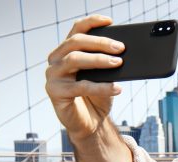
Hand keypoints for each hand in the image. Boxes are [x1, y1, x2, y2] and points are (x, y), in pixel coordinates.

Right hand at [45, 15, 123, 141]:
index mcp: (66, 51)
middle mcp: (56, 60)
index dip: (92, 22)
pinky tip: (117, 88)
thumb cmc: (97, 97)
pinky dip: (101, 87)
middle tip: (121, 48)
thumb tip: (124, 53)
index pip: (76, 30)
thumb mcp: (105, 77)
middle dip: (100, 43)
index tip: (110, 21)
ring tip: (118, 63)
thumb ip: (108, 64)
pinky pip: (80, 86)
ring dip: (99, 60)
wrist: (90, 123)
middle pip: (76, 43)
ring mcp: (53, 76)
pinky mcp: (55, 92)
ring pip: (75, 60)